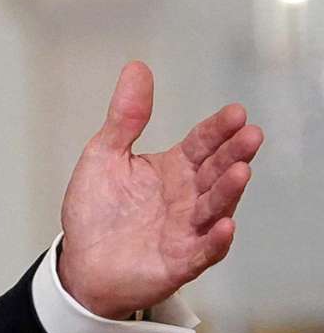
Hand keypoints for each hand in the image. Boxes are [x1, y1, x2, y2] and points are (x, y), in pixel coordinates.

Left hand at [56, 61, 259, 318]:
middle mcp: (187, 197)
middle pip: (215, 172)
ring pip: (215, 207)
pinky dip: (215, 239)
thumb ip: (125, 117)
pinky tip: (224, 225)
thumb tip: (137, 68)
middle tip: (251, 135)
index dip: (219, 129)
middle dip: (234, 154)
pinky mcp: (179, 261)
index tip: (236, 113)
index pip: (203, 143)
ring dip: (229, 191)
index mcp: (173, 169)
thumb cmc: (97, 211)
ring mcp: (187, 229)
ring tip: (241, 172)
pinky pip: (203, 250)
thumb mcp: (104, 155)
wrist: (82, 263)